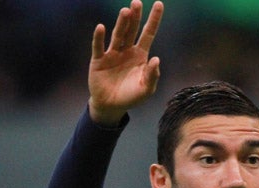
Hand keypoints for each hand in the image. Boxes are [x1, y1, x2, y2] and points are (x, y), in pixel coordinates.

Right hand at [88, 0, 163, 124]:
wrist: (111, 106)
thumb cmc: (131, 96)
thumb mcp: (146, 89)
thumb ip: (152, 75)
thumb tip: (156, 59)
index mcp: (140, 55)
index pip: (148, 33)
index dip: (153, 20)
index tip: (159, 4)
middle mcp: (126, 50)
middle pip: (132, 30)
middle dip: (135, 17)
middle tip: (137, 2)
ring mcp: (112, 54)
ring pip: (118, 35)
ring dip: (121, 23)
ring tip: (126, 11)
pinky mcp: (99, 61)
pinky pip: (99, 47)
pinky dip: (99, 37)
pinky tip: (101, 27)